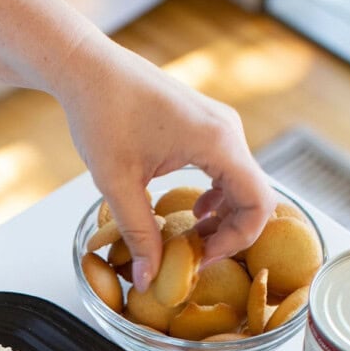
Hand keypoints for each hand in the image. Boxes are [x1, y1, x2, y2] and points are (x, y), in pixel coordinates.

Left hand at [58, 38, 275, 289]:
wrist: (90, 70)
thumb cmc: (102, 116)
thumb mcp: (117, 185)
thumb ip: (139, 234)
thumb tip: (149, 280)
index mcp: (216, 141)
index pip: (259, 202)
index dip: (237, 240)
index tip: (201, 259)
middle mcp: (228, 131)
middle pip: (255, 196)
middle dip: (230, 234)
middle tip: (194, 258)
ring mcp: (220, 126)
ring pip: (242, 184)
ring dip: (223, 218)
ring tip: (191, 241)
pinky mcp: (207, 127)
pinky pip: (227, 170)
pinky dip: (217, 198)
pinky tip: (193, 213)